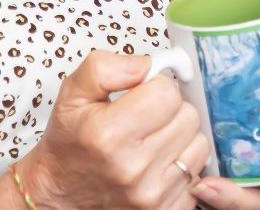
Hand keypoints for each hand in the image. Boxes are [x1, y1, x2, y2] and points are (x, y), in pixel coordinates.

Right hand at [23, 51, 212, 209]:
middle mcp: (132, 168)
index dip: (156, 87)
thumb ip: (105, 67)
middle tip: (145, 118)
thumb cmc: (70, 142)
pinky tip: (158, 163)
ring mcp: (151, 193)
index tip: (142, 95)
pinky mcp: (164, 209)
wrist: (60, 193)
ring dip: (180, 137)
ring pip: (199, 142)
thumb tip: (146, 65)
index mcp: (109, 135)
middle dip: (170, 111)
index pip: (167, 92)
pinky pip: (198, 172)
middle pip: (188, 116)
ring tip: (152, 140)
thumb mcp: (73, 94)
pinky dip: (182, 164)